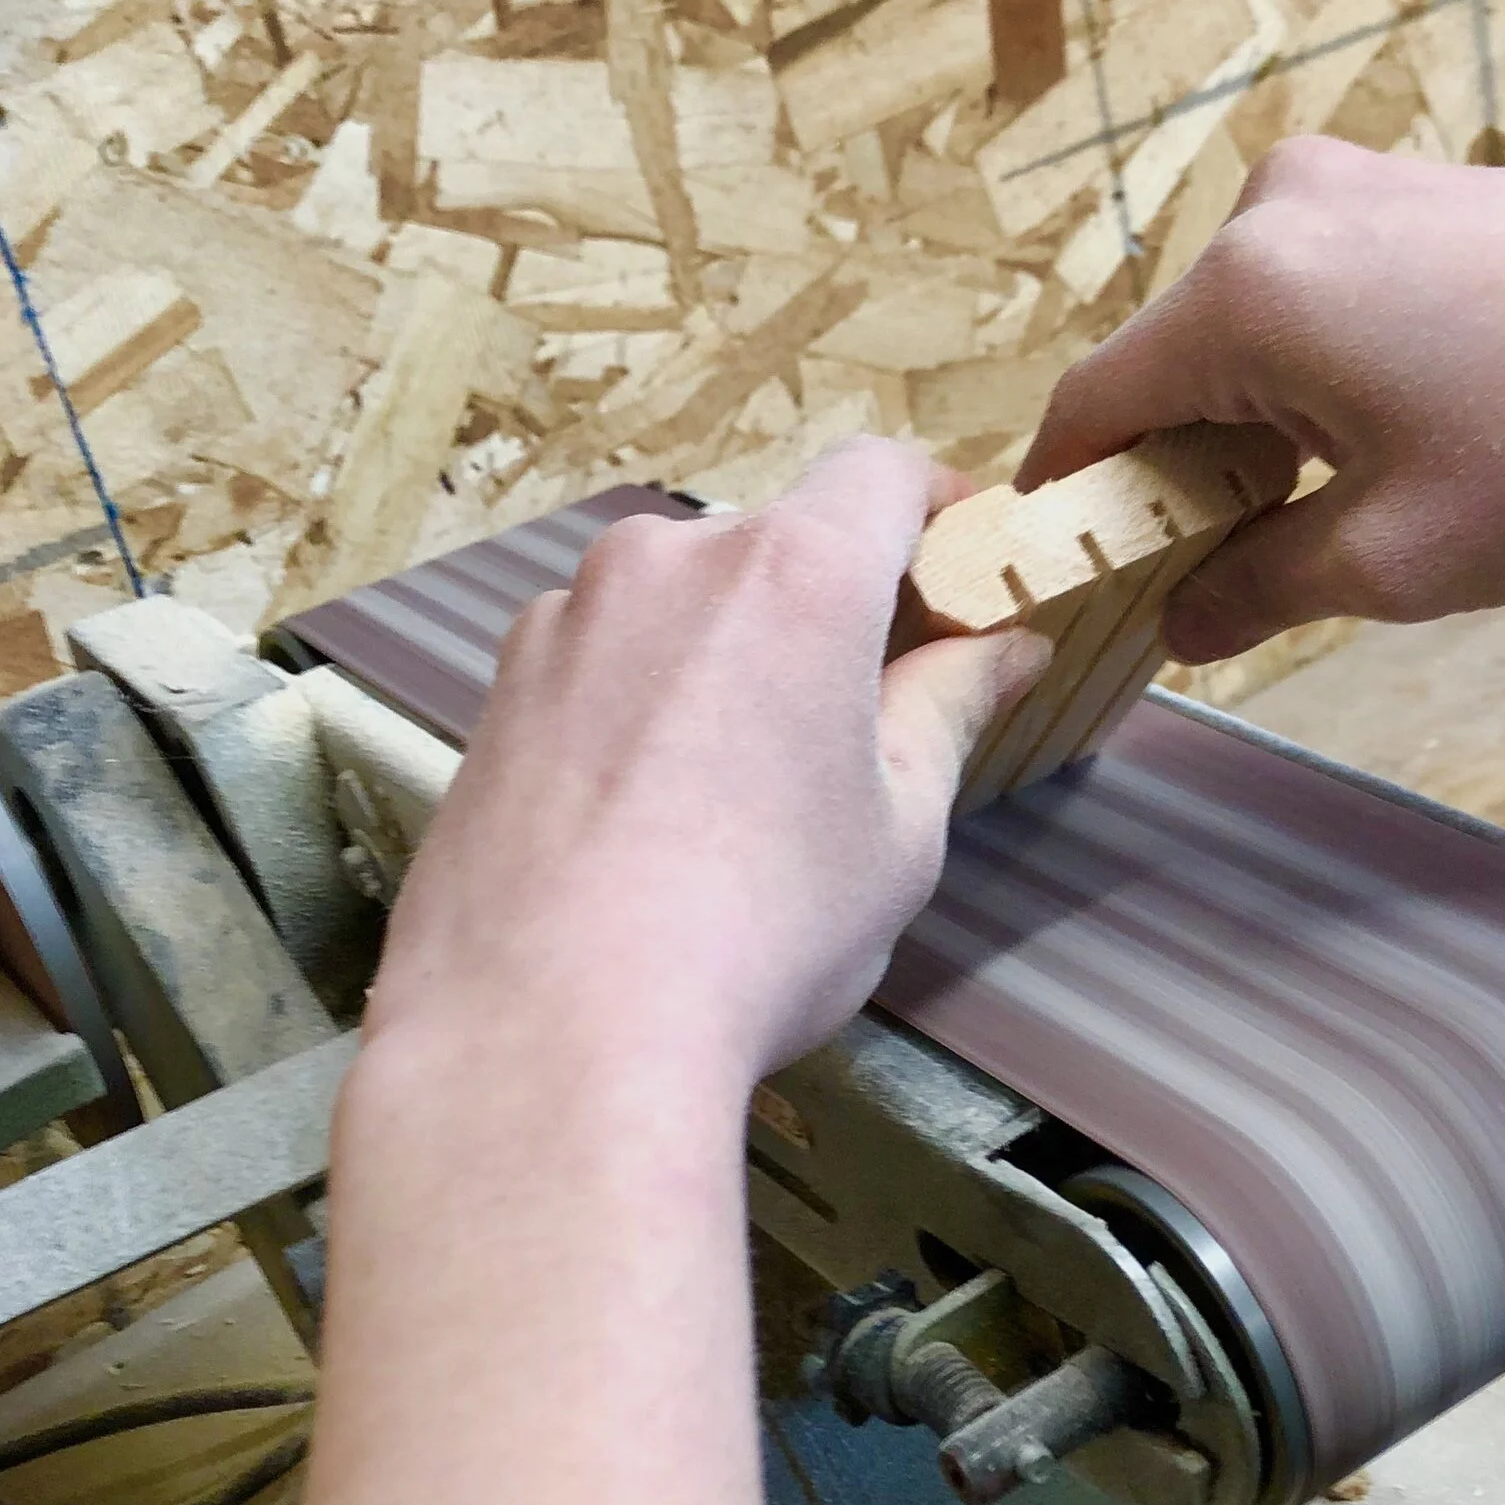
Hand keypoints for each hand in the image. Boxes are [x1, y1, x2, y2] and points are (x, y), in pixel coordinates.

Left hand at [368, 438, 1048, 1093]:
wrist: (552, 1029)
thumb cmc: (759, 931)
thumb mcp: (899, 831)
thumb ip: (950, 712)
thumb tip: (1005, 651)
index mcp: (794, 575)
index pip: (883, 475)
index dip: (939, 509)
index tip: (965, 568)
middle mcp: (670, 563)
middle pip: (778, 542)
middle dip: (834, 605)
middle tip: (870, 709)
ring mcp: (568, 620)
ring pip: (681, 603)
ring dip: (731, 655)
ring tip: (750, 784)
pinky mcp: (500, 689)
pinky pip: (603, 660)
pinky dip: (646, 702)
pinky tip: (655, 816)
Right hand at [1021, 138, 1504, 661]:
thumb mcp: (1390, 561)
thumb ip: (1255, 591)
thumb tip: (1178, 621)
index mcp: (1241, 296)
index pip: (1092, 406)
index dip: (1066, 502)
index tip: (1065, 574)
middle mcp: (1273, 211)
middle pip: (1167, 366)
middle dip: (1176, 475)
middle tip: (1216, 580)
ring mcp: (1351, 183)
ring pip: (1246, 334)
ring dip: (1253, 430)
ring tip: (1322, 520)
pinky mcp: (1415, 187)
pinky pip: (1315, 294)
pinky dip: (1313, 376)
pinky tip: (1385, 443)